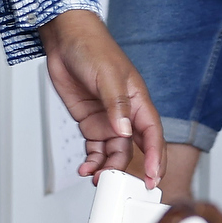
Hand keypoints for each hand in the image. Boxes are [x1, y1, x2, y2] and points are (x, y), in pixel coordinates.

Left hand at [39, 10, 162, 183]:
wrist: (65, 40)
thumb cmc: (92, 48)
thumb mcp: (107, 76)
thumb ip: (116, 105)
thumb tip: (124, 131)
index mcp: (138, 101)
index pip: (152, 135)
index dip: (156, 157)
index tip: (153, 176)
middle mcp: (125, 114)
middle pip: (133, 149)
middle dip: (126, 169)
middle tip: (115, 182)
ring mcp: (107, 120)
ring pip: (113, 152)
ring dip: (106, 167)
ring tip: (95, 177)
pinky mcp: (90, 122)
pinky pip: (95, 148)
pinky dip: (92, 160)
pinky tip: (86, 168)